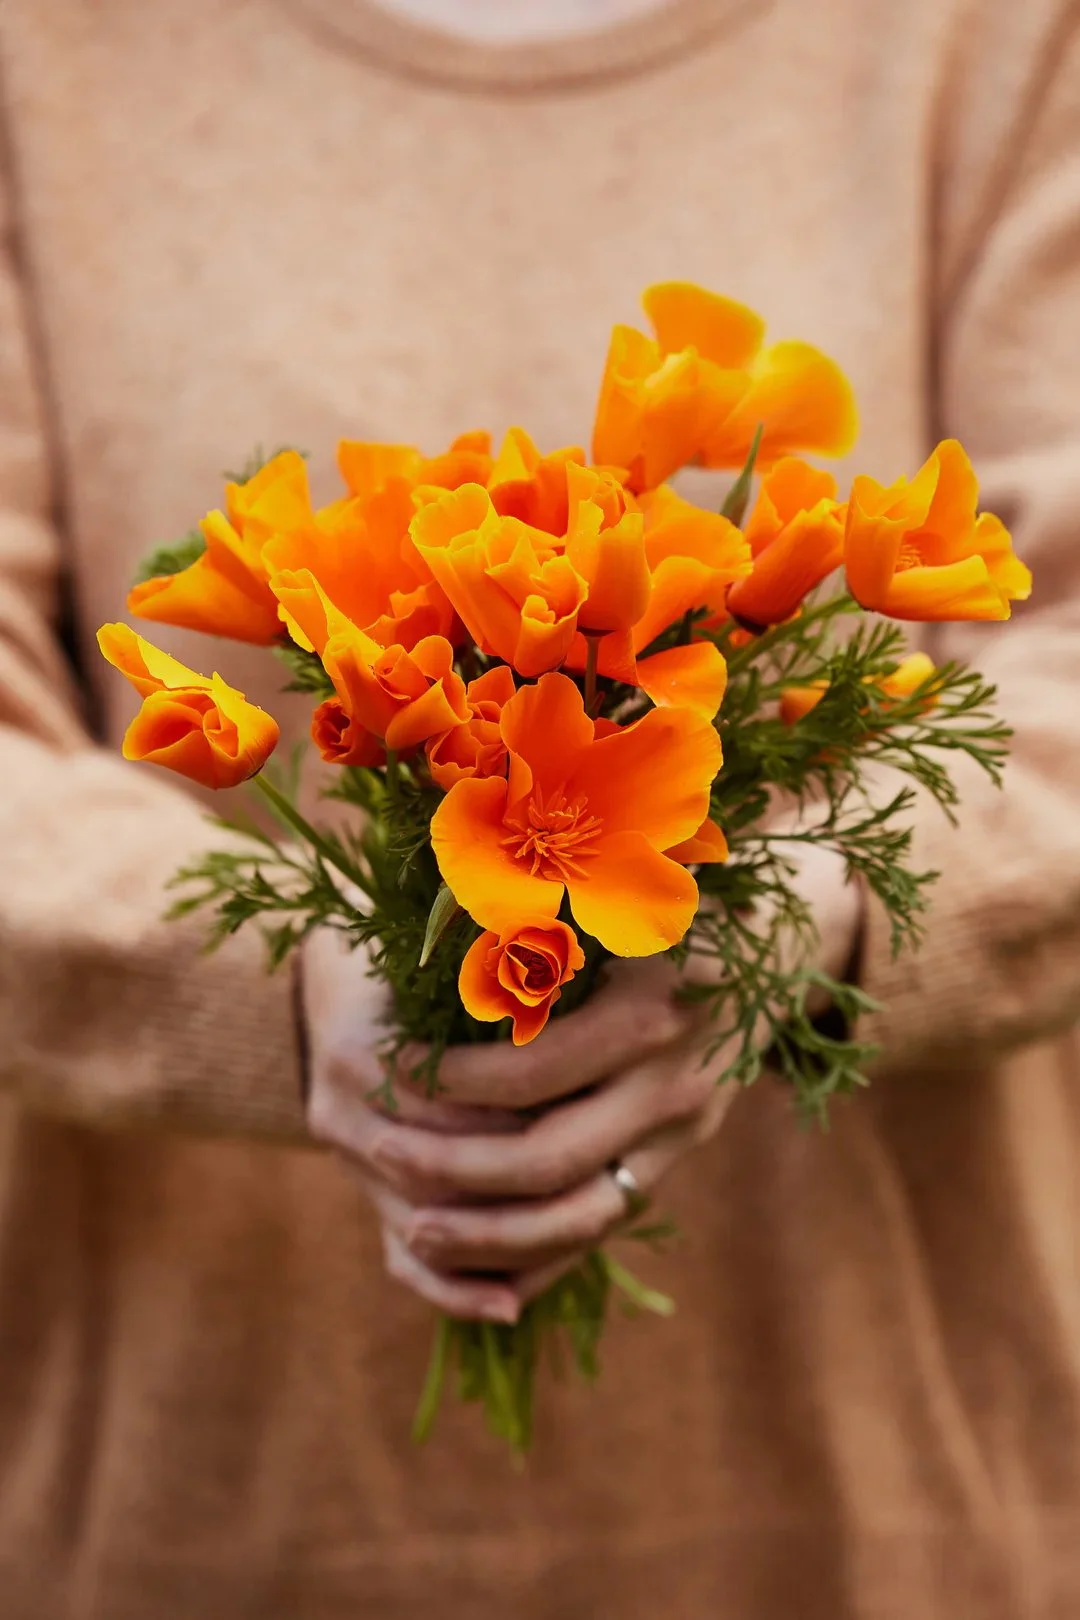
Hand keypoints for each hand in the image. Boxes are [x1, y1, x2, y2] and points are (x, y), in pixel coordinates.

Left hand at [300, 840, 861, 1322]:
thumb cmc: (680, 887)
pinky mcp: (681, 1154)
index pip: (533, 1075)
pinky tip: (477, 1263)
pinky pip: (605, 1223)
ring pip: (581, 1218)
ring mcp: (686, 1129)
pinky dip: (540, 1254)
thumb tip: (429, 929)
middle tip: (378, 1151)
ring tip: (412, 1229)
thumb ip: (540, 909)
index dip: (448, 1083)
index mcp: (654, 1008)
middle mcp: (676, 1082)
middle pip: (550, 1162)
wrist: (793, 933)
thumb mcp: (618, 885)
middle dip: (452, 1170)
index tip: (390, 1066)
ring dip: (488, 1237)